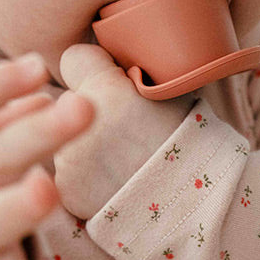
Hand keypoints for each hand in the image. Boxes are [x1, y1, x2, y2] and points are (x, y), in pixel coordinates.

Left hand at [49, 43, 194, 219]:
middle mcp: (79, 124)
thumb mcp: (169, 92)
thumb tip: (105, 62)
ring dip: (82, 143)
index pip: (73, 58)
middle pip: (67, 100)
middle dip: (84, 108)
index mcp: (106, 90)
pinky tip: (113, 181)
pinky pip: (66, 170)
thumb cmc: (188, 144)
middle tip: (121, 127)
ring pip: (64, 136)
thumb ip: (127, 75)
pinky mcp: (67, 190)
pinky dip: (84, 175)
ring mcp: (69, 161)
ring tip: (123, 159)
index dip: (90, 68)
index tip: (104, 79)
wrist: (195, 202)